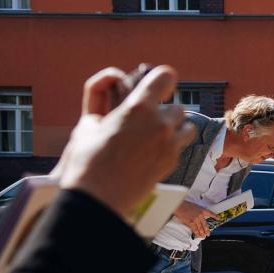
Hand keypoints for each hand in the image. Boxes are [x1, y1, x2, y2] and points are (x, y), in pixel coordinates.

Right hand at [57, 65, 193, 216]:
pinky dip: (172, 147)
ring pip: (187, 126)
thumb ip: (104, 107)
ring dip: (175, 128)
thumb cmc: (86, 160)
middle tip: (149, 122)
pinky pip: (180, 146)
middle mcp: (160, 123)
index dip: (162, 79)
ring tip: (158, 137)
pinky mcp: (172, 162)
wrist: (97, 196)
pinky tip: (155, 154)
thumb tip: (109, 101)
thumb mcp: (88, 125)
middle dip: (165, 112)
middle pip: (177, 106)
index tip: (159, 85)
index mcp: (138, 107)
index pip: (165, 76)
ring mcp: (170, 144)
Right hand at [173, 200, 213, 238]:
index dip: (215, 216)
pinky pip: (195, 229)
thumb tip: (198, 216)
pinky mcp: (191, 222)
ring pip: (200, 228)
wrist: (179, 205)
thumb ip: (197, 211)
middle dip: (207, 230)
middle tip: (208, 234)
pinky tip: (198, 235)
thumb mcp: (194, 206)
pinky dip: (197, 233)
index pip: (210, 213)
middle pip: (205, 224)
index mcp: (202, 210)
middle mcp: (200, 215)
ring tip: (203, 236)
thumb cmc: (185, 205)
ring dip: (202, 233)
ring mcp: (196, 219)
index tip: (218, 218)